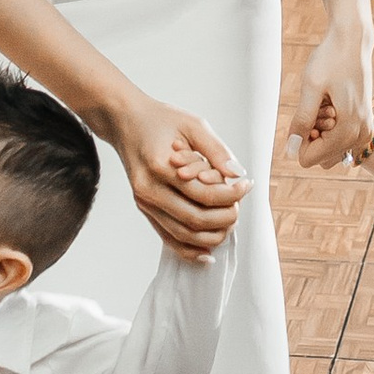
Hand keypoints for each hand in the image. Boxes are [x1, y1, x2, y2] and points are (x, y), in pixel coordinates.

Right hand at [113, 93, 246, 254]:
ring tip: (230, 221)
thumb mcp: (193, 124)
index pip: (203, 194)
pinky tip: (208, 252)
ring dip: (212, 235)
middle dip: (225, 217)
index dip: (231, 195)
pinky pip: (168, 238)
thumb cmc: (161, 120)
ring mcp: (144, 202)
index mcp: (160, 165)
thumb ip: (217, 150)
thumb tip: (237, 175)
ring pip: (183, 234)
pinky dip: (190, 250)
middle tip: (239, 204)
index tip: (246, 185)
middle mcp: (149, 189)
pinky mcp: (144, 210)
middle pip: (195, 219)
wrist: (126, 123)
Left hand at [287, 21, 373, 168]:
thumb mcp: (311, 88)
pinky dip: (331, 125)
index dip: (298, 139)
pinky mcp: (365, 122)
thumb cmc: (330, 60)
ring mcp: (365, 129)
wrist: (353, 41)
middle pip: (321, 156)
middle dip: (312, 135)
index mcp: (348, 130)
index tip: (305, 113)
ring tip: (326, 104)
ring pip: (330, 149)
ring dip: (322, 131)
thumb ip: (301, 121)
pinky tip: (332, 104)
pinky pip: (340, 139)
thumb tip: (290, 151)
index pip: (310, 158)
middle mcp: (361, 135)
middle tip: (318, 105)